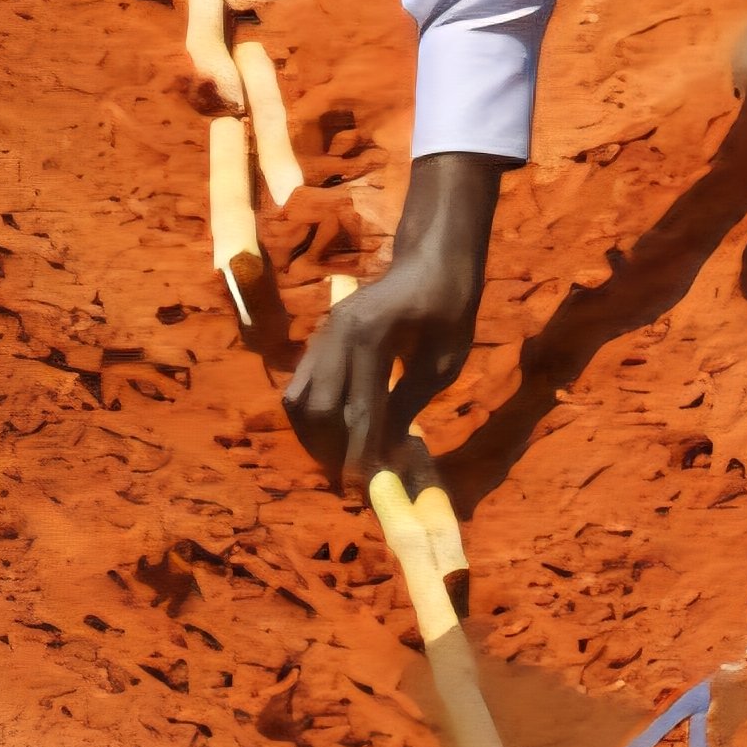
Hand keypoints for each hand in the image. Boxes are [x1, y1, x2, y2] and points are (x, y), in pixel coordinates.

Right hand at [281, 154, 500, 489]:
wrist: (431, 258)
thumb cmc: (448, 305)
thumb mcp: (443, 361)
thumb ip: (409, 405)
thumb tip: (383, 452)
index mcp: (371, 336)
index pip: (359, 410)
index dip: (363, 454)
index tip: (369, 488)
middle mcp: (336, 334)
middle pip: (315, 409)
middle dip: (333, 449)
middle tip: (358, 475)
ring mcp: (322, 334)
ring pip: (298, 400)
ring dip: (316, 435)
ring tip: (345, 457)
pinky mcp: (319, 339)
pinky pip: (302, 386)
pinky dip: (314, 416)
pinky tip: (339, 432)